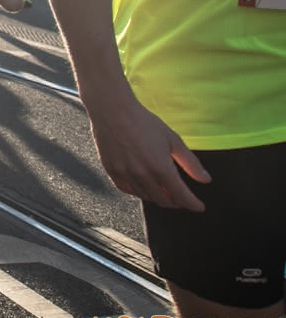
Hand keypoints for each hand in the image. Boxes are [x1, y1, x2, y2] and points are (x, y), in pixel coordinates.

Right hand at [85, 90, 209, 211]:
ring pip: (146, 196)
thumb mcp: (173, 139)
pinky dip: (139, 191)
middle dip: (176, 201)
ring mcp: (125, 174)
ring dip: (158, 196)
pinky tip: (144, 185)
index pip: (181, 196)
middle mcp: (143, 175)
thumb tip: (206, 180)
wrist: (112, 110)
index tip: (199, 207)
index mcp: (161, 167)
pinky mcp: (111, 170)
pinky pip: (127, 189)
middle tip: (181, 197)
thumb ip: (190, 163)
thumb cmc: (144, 122)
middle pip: (164, 200)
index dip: (193, 204)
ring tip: (164, 189)